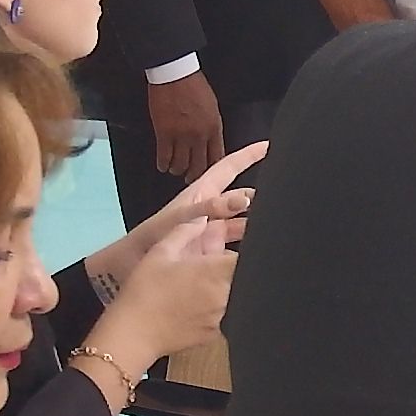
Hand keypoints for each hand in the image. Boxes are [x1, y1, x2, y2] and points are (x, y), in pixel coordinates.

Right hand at [89, 212, 237, 371]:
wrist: (131, 334)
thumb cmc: (143, 291)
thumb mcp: (160, 253)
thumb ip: (185, 231)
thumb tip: (203, 219)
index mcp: (217, 271)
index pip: (246, 257)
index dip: (241, 253)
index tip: (225, 256)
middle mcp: (227, 294)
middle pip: (243, 277)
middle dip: (230, 272)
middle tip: (206, 273)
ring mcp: (223, 316)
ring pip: (235, 297)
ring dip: (224, 291)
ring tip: (197, 292)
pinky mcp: (216, 334)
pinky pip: (224, 317)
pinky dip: (215, 312)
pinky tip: (194, 311)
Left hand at [115, 142, 264, 264]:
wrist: (129, 269)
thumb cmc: (150, 237)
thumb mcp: (179, 217)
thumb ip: (211, 207)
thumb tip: (245, 199)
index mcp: (202, 194)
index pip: (230, 167)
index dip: (249, 156)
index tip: (270, 145)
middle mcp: (211, 211)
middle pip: (243, 198)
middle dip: (262, 195)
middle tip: (285, 196)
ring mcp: (213, 232)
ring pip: (244, 223)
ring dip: (257, 225)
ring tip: (278, 227)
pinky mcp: (214, 253)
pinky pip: (238, 247)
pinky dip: (250, 248)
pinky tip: (262, 252)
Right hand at [147, 73, 224, 182]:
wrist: (176, 76)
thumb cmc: (194, 87)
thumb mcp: (212, 107)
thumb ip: (211, 126)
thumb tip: (210, 140)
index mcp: (214, 127)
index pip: (217, 156)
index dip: (213, 168)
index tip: (210, 174)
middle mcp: (200, 135)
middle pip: (199, 165)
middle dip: (195, 175)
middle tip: (190, 179)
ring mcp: (181, 136)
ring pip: (181, 164)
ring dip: (177, 170)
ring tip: (175, 170)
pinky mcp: (164, 133)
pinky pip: (164, 156)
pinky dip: (163, 163)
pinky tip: (163, 165)